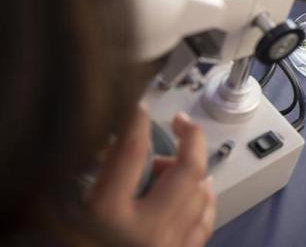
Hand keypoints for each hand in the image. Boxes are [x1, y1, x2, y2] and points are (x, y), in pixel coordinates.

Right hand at [89, 107, 215, 246]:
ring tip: (175, 163)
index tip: (138, 109)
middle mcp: (145, 230)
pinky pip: (205, 222)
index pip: (130, 153)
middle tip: (181, 123)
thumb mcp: (63, 216)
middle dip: (190, 138)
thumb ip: (85, 181)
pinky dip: (205, 200)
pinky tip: (199, 190)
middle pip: (188, 170)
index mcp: (107, 217)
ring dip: (196, 170)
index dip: (136, 122)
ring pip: (202, 193)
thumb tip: (106, 147)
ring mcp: (168, 245)